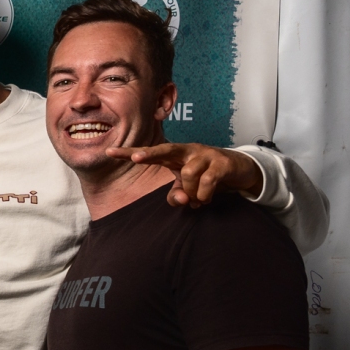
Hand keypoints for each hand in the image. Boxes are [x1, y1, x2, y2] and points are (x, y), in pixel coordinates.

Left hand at [106, 143, 261, 207]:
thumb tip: (179, 200)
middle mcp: (188, 150)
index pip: (150, 151)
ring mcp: (205, 154)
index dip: (129, 152)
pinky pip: (207, 180)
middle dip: (149, 154)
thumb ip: (177, 194)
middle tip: (135, 158)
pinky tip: (206, 198)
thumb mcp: (188, 187)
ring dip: (190, 192)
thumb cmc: (207, 177)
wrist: (241, 170)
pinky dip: (204, 194)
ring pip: (188, 173)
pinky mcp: (221, 162)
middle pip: (165, 149)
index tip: (109, 152)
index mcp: (176, 155)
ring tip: (197, 200)